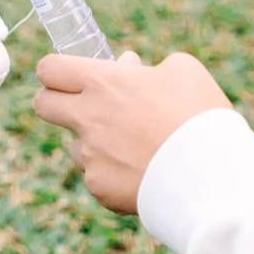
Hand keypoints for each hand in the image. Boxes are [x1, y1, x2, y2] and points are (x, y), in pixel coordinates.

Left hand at [35, 50, 230, 215]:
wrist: (211, 175)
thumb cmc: (200, 116)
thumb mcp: (183, 71)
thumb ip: (148, 66)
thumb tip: (127, 66)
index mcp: (102, 82)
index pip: (49, 68)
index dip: (57, 71)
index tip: (71, 77)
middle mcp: (87, 118)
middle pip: (43, 105)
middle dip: (57, 102)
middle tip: (86, 108)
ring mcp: (90, 155)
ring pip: (76, 147)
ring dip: (95, 145)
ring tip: (138, 149)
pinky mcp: (99, 187)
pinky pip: (98, 177)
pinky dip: (116, 175)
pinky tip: (146, 173)